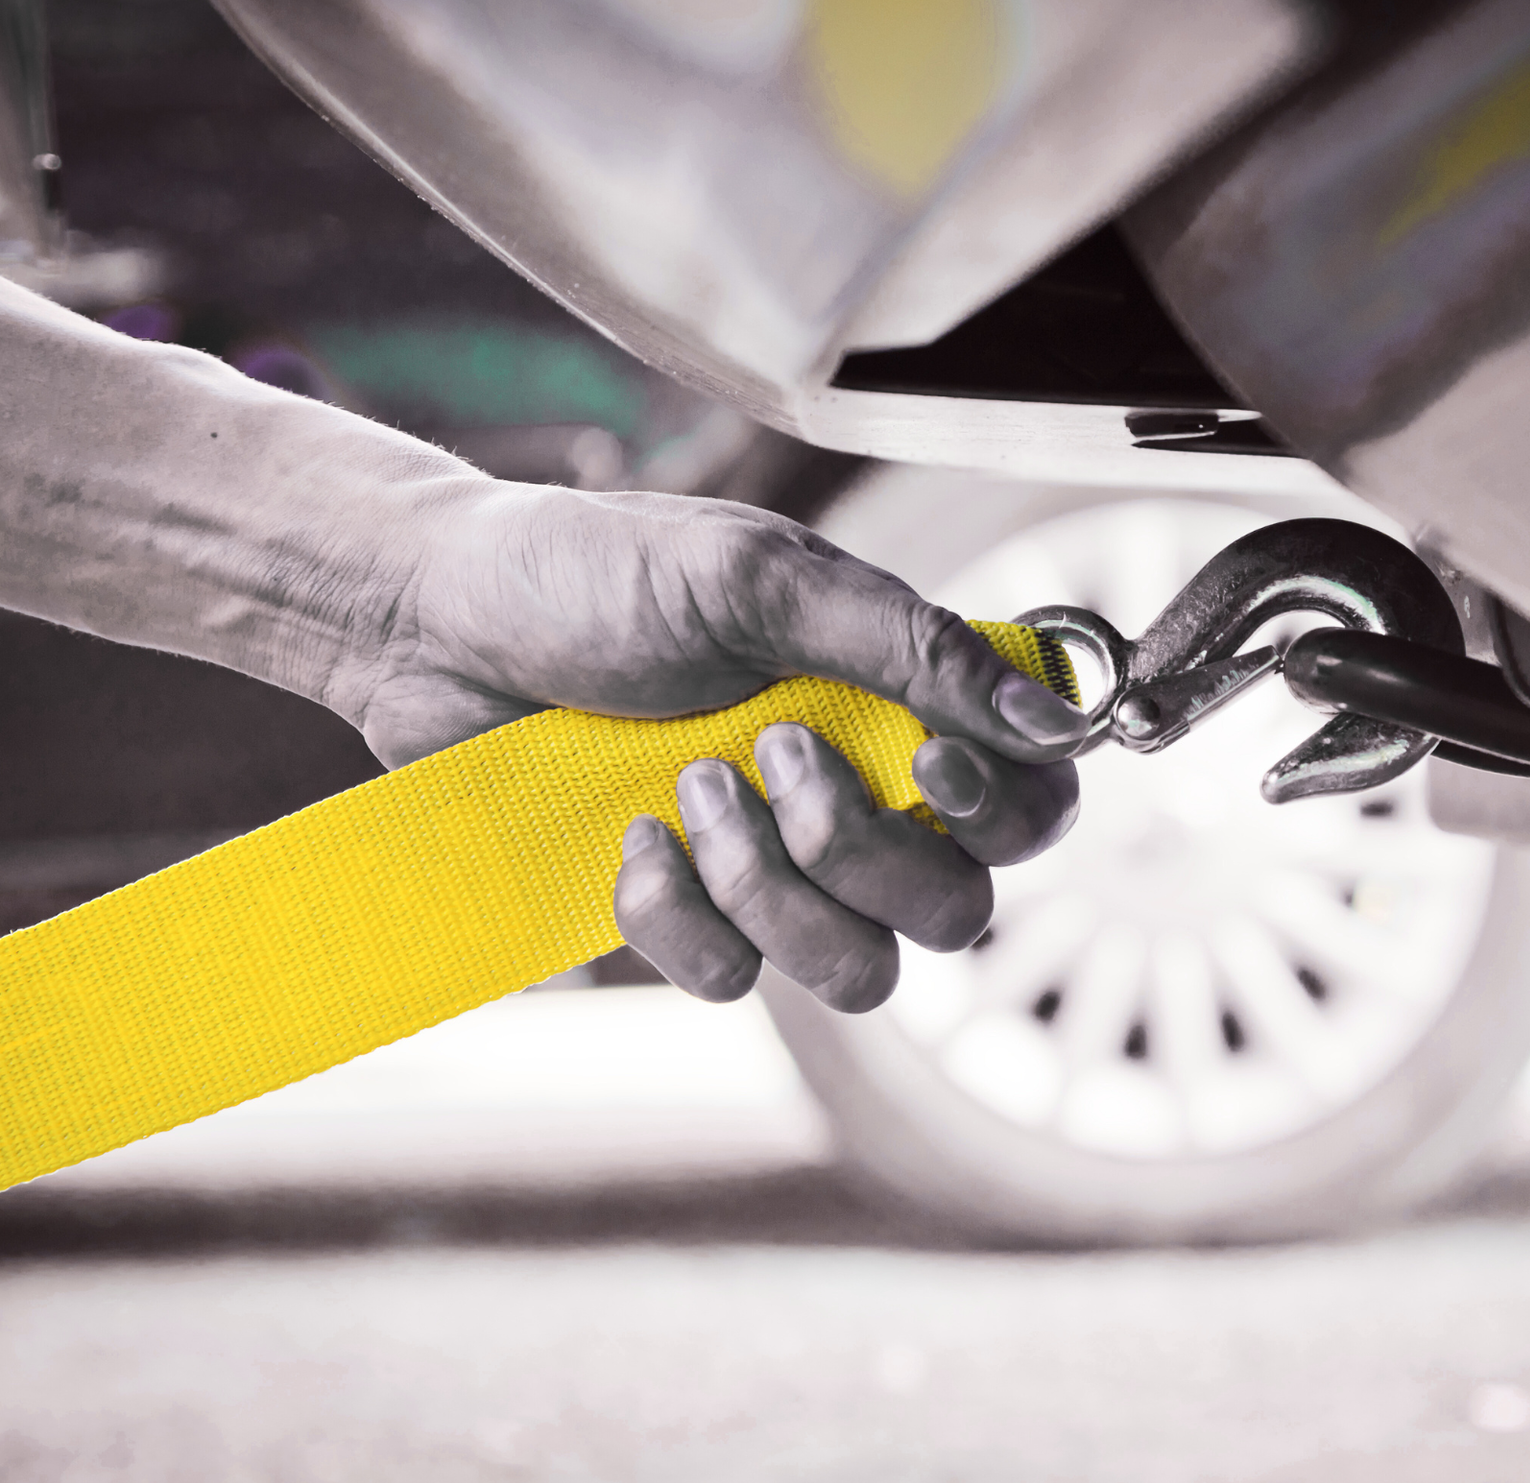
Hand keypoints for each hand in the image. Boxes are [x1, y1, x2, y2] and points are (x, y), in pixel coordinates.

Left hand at [341, 484, 1084, 1010]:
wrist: (437, 624)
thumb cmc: (600, 575)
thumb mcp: (760, 581)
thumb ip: (909, 648)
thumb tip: (1049, 720)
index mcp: (894, 706)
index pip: (1030, 805)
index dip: (1005, 812)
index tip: (928, 764)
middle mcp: (855, 799)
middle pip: (955, 911)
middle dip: (863, 852)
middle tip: (774, 753)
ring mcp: (774, 871)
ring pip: (858, 973)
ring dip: (773, 891)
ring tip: (689, 791)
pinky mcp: (688, 920)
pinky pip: (732, 981)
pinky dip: (679, 917)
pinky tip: (629, 840)